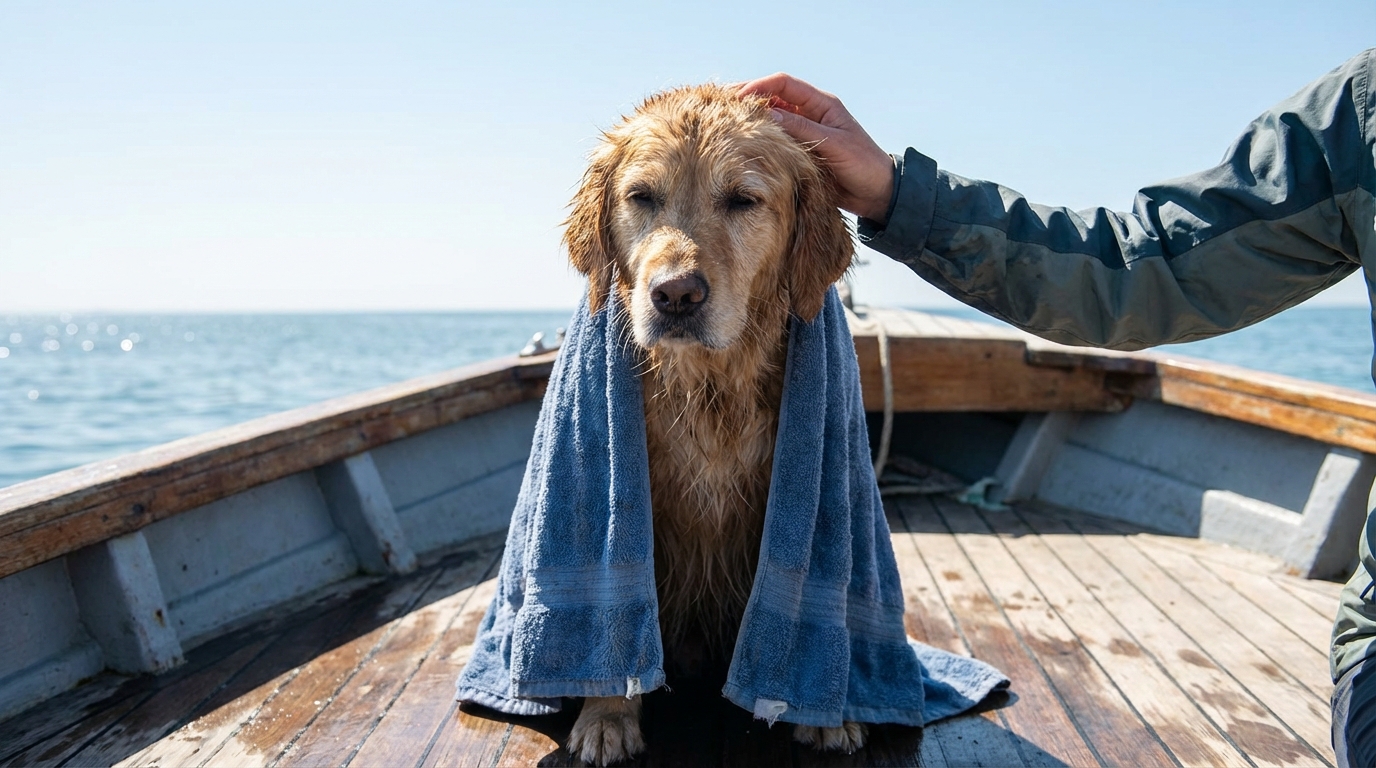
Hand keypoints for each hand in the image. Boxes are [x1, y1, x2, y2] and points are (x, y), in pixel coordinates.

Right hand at [738, 74, 894, 223]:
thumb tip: (766, 114)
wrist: (876, 193)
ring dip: (750, 119)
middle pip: (772, 97)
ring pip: (771, 118)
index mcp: (821, 104)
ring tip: (724, 123)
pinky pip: (774, 139)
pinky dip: (758, 139)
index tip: (736, 98)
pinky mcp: (800, 150)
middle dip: (747, 99)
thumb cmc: (862, 165)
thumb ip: (800, 129)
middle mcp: (810, 113)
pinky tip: (741, 143)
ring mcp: (803, 131)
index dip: (758, 87)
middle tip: (719, 106)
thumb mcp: (832, 144)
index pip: (783, 84)